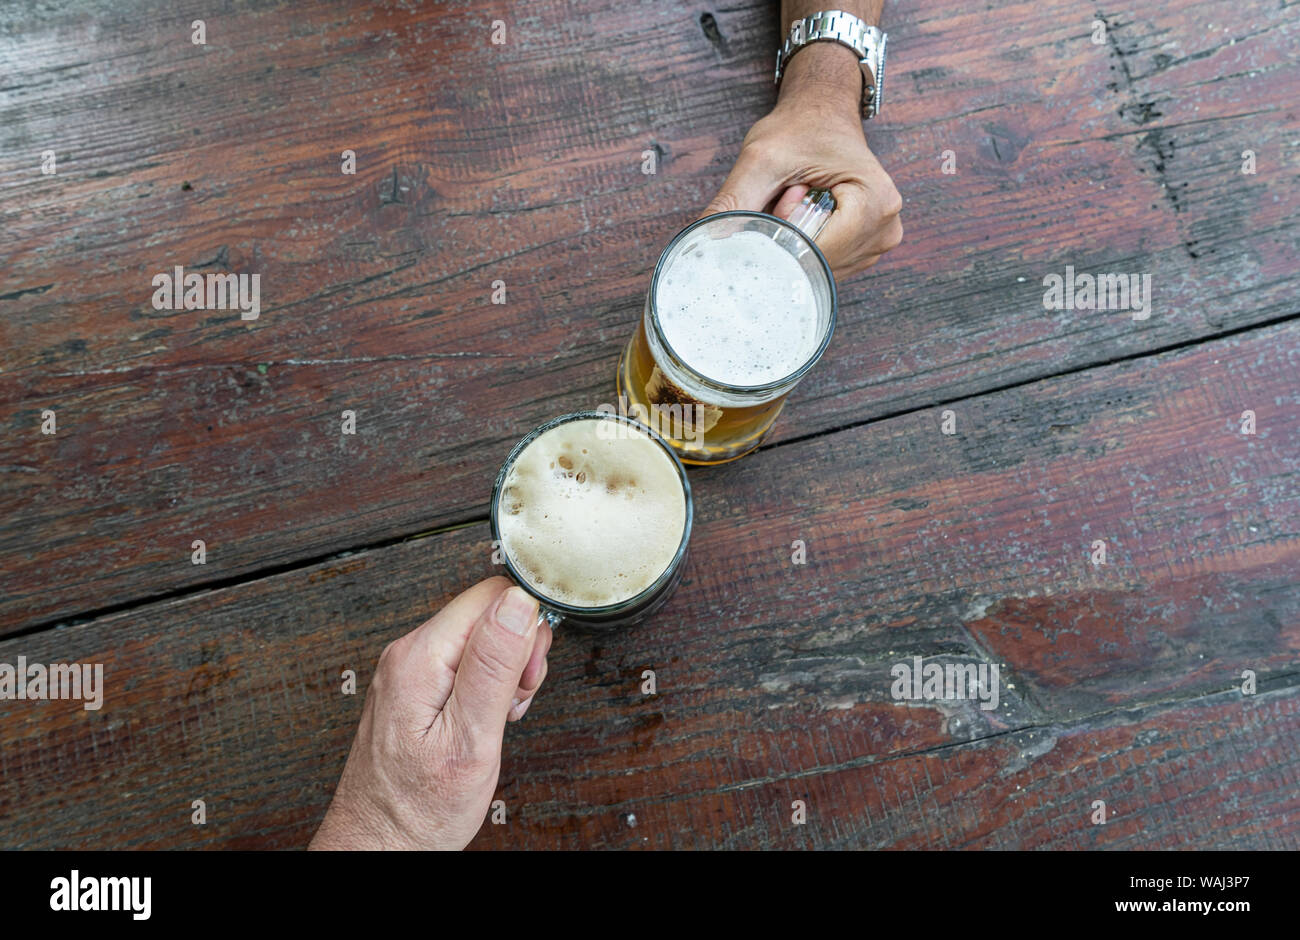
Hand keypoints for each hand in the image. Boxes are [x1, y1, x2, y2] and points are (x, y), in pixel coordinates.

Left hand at [309, 577, 552, 849]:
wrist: (380, 846)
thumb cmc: (418, 808)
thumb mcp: (471, 738)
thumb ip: (494, 665)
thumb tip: (516, 602)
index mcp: (421, 657)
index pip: (490, 595)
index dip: (524, 627)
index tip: (527, 672)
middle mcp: (409, 655)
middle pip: (487, 615)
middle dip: (517, 653)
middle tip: (513, 702)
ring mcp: (410, 672)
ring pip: (480, 641)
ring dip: (504, 675)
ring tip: (496, 719)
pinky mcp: (416, 689)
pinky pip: (465, 666)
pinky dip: (487, 691)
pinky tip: (483, 722)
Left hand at [705, 42, 902, 278]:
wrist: (821, 112)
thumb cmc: (798, 128)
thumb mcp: (761, 159)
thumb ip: (733, 201)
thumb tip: (703, 242)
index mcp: (875, 201)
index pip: (820, 251)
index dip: (786, 235)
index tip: (778, 199)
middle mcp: (886, 226)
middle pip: (820, 263)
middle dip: (790, 238)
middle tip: (788, 193)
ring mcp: (880, 240)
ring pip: (819, 269)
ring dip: (797, 242)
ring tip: (799, 198)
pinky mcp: (867, 248)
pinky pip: (825, 265)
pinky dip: (806, 245)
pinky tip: (807, 214)